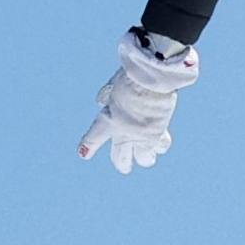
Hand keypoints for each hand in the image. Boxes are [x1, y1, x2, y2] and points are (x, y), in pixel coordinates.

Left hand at [78, 31, 198, 173]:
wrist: (152, 79)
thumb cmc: (130, 78)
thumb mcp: (112, 85)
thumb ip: (105, 95)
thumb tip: (100, 100)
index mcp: (107, 121)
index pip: (93, 138)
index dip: (88, 146)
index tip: (83, 153)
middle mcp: (124, 134)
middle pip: (120, 159)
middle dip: (121, 164)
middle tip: (123, 166)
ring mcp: (142, 136)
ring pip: (144, 159)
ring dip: (144, 159)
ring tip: (147, 158)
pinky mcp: (159, 133)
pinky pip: (161, 146)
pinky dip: (160, 144)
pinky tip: (160, 143)